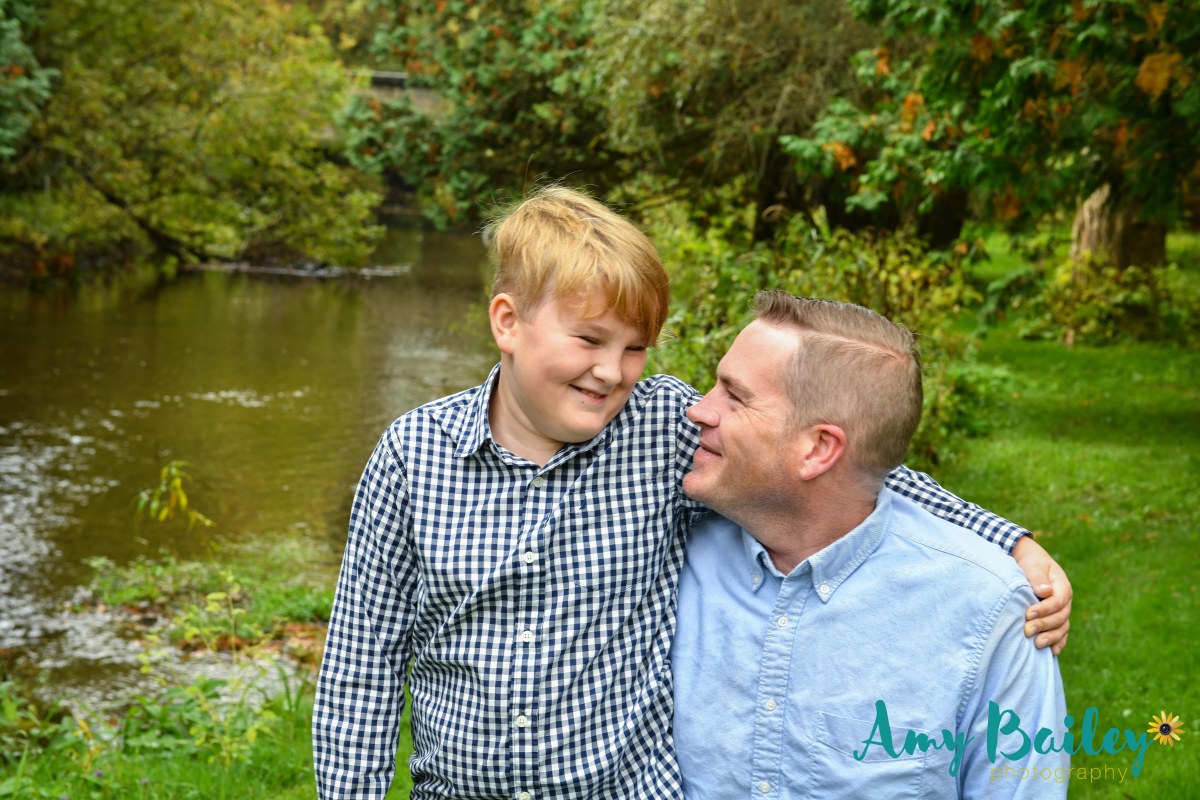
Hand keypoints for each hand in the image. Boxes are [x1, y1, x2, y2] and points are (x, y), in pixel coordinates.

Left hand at [1011, 535, 1071, 654]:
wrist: (1028, 560)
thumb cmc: (1030, 561)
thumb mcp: (1033, 564)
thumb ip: (1038, 577)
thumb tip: (1045, 592)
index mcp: (1062, 586)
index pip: (1057, 601)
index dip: (1044, 609)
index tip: (1028, 614)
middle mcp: (1065, 601)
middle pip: (1060, 617)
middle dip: (1044, 625)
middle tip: (1027, 630)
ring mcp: (1062, 611)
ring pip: (1062, 627)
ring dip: (1051, 637)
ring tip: (1037, 644)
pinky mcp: (1055, 618)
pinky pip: (1061, 633)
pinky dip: (1058, 642)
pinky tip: (1052, 652)